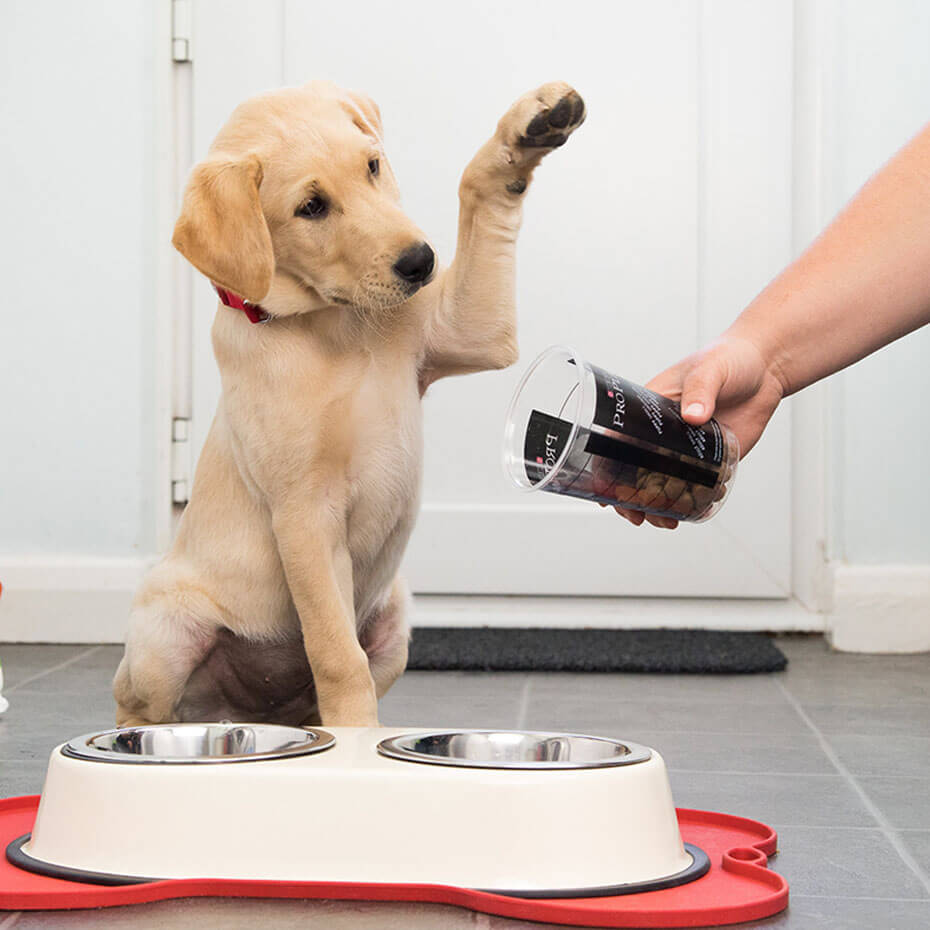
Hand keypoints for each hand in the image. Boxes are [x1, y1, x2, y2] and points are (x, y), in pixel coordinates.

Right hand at [615, 335, 784, 527]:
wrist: (766, 367)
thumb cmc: (728, 358)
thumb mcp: (709, 368)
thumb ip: (701, 390)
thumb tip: (694, 416)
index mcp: (649, 410)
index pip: (618, 442)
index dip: (607, 470)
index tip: (605, 493)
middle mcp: (664, 433)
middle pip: (637, 471)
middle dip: (632, 498)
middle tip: (639, 515)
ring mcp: (687, 447)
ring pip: (665, 483)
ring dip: (662, 505)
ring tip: (668, 520)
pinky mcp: (713, 457)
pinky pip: (698, 484)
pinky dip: (695, 500)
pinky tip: (697, 509)